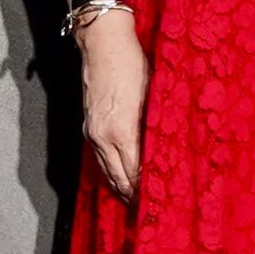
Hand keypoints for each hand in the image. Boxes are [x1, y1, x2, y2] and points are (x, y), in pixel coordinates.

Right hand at [75, 3, 149, 199]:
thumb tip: (166, 152)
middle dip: (133, 195)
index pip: (134, 172)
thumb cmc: (132, 64)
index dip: (146, 190)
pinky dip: (110, 172)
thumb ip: (155, 127)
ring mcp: (92, 132)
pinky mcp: (88, 126)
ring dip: (120, 187)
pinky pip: (99, 158)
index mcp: (121, 130)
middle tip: (150, 211)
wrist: (103, 42)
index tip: (159, 203)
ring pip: (105, 171)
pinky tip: (120, 178)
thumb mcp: (152, 95)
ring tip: (135, 202)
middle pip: (118, 178)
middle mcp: (102, 136)